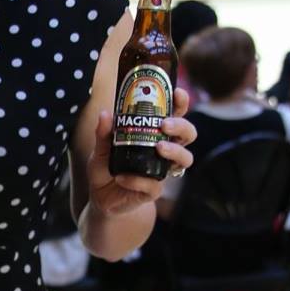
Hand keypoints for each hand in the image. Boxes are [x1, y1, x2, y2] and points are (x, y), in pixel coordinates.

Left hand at [86, 90, 195, 214]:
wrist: (101, 197)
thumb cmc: (106, 167)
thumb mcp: (101, 148)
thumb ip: (104, 133)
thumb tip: (105, 114)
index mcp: (155, 134)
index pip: (175, 115)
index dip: (181, 103)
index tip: (177, 94)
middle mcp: (164, 150)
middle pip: (188, 135)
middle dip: (182, 127)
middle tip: (165, 125)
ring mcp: (162, 170)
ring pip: (185, 159)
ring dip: (174, 151)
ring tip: (158, 148)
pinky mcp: (153, 190)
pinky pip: (154, 185)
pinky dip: (138, 180)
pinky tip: (123, 178)